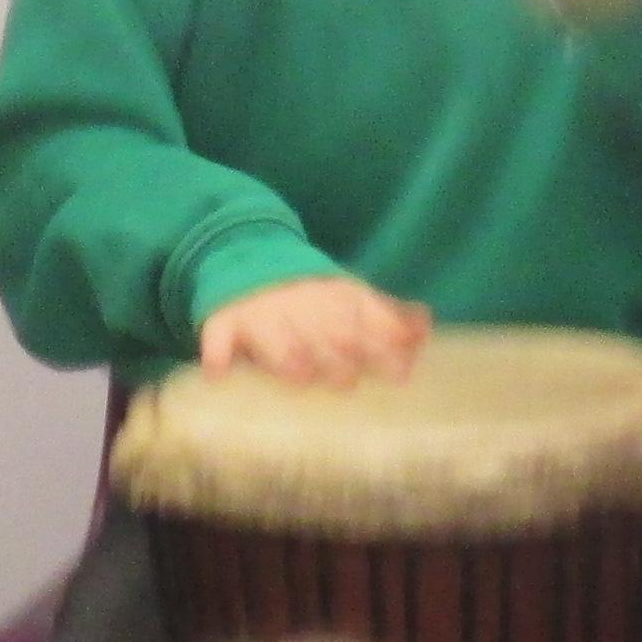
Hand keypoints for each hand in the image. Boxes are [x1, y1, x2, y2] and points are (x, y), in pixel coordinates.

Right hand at [200, 276, 431, 387]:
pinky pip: (218, 337)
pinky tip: (219, 373)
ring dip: (287, 355)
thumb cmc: (316, 300)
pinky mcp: (225, 323)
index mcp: (338, 298)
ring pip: (275, 336)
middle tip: (346, 380)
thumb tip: (424, 328)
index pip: (366, 320)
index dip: (384, 345)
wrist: (250, 262)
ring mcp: (263, 314)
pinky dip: (217, 354)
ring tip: (296, 376)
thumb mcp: (356, 298)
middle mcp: (302, 305)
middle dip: (339, 354)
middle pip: (324, 330)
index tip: (400, 373)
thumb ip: (391, 318)